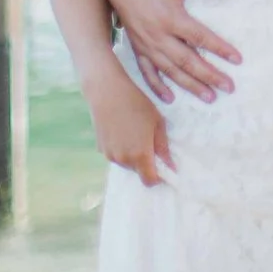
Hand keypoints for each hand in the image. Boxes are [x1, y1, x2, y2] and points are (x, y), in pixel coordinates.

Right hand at [82, 62, 174, 186]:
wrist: (107, 90)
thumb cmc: (137, 103)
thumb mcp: (157, 122)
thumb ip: (164, 147)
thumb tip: (172, 167)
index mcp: (140, 155)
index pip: (150, 181)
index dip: (158, 176)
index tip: (163, 165)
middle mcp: (123, 160)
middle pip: (138, 172)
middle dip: (146, 162)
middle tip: (149, 139)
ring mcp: (109, 155)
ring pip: (126, 163)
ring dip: (133, 155)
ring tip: (135, 131)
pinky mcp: (100, 148)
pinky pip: (116, 154)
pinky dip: (121, 148)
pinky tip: (122, 129)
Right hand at [100, 0, 240, 103]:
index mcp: (171, 17)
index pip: (201, 37)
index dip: (220, 49)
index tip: (237, 59)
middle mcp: (159, 36)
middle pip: (188, 61)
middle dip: (209, 76)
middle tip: (229, 87)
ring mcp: (147, 45)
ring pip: (171, 71)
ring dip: (190, 85)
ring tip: (209, 97)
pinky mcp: (137, 48)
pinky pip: (147, 72)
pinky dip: (157, 87)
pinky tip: (169, 98)